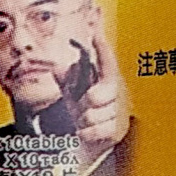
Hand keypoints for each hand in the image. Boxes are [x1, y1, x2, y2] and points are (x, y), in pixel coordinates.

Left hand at [57, 23, 129, 166]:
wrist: (90, 140)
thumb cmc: (82, 110)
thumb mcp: (72, 91)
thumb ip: (65, 77)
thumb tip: (57, 67)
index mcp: (106, 78)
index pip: (107, 62)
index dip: (102, 50)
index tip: (96, 35)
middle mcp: (116, 93)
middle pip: (97, 96)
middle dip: (83, 104)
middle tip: (80, 108)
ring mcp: (119, 112)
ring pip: (93, 116)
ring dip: (82, 121)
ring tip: (84, 121)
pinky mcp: (117, 130)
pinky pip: (94, 131)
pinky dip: (86, 134)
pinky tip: (88, 132)